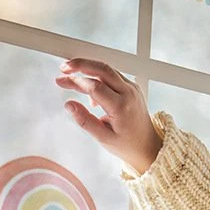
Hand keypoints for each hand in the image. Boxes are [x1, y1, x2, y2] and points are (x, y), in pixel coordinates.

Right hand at [55, 57, 162, 174]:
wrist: (147, 145)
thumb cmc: (126, 144)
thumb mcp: (103, 137)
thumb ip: (85, 121)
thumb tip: (69, 105)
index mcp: (122, 107)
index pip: (96, 87)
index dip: (77, 81)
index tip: (62, 80)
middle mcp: (129, 93)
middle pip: (103, 69)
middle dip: (81, 64)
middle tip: (64, 67)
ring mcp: (132, 88)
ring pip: (107, 70)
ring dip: (88, 67)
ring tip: (70, 73)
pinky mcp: (131, 86)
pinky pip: (112, 75)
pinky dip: (97, 76)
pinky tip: (87, 87)